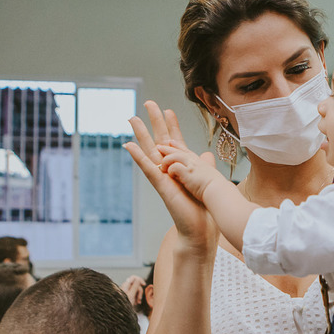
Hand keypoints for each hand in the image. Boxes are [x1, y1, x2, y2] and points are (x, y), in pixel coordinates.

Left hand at [120, 275, 145, 306]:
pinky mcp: (128, 296)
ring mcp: (127, 292)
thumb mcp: (131, 294)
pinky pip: (135, 294)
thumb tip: (138, 279)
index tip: (144, 285)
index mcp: (126, 285)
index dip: (140, 280)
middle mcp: (126, 287)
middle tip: (139, 298)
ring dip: (139, 296)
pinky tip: (136, 303)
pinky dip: (137, 298)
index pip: (134, 277)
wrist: (120, 312)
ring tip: (137, 302)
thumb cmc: (124, 304)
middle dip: (139, 291)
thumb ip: (135, 286)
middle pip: (136, 285)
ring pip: (136, 290)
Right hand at [125, 101, 217, 250]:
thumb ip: (203, 166)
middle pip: (159, 140)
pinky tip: (128, 146)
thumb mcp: (205, 181)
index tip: (168, 110)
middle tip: (148, 103)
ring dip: (140, 134)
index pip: (175, 142)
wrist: (200, 230)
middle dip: (154, 122)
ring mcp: (163, 177)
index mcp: (181, 167)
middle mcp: (169, 169)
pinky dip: (138, 157)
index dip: (172, 126)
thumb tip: (205, 154)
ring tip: (131, 118)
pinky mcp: (161, 186)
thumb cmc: (201, 210)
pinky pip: (147, 168)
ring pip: (149, 151)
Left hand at [160, 143, 223, 202]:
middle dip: (167, 148)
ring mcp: (191, 166)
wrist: (220, 192)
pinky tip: (170, 175)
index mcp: (200, 163)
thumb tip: (208, 164)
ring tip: (162, 168)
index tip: (171, 142)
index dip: (178, 146)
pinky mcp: (187, 172)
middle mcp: (195, 162)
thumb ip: (208, 169)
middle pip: (178, 151)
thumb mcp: (212, 175)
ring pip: (174, 156)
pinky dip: (170, 170)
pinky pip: (174, 167)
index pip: (187, 151)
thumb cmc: (218, 188)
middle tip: (159, 146)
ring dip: (166, 162)